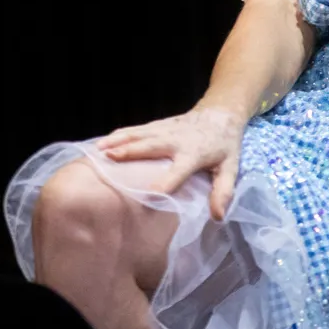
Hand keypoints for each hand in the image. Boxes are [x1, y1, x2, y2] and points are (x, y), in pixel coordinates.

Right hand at [97, 106, 247, 219]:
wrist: (220, 113)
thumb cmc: (224, 145)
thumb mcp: (231, 169)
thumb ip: (223, 191)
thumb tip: (217, 216)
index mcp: (194, 154)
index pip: (178, 171)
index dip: (165, 182)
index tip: (150, 194)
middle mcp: (176, 140)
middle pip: (150, 147)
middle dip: (129, 152)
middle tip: (108, 160)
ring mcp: (164, 129)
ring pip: (138, 135)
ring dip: (118, 141)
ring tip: (98, 150)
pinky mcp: (157, 125)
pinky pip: (135, 130)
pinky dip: (119, 135)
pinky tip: (102, 143)